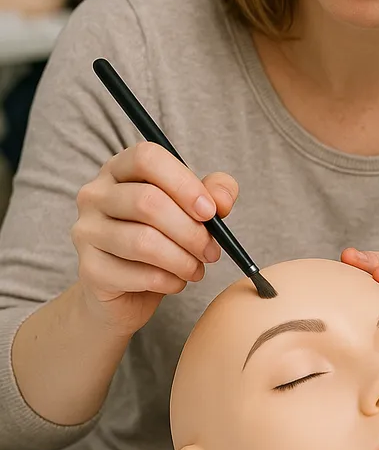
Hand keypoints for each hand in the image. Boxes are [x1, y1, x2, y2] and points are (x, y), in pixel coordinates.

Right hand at [72, 142, 238, 335]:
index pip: (147, 158)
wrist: (125, 291)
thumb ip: (212, 194)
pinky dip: (168, 281)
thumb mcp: (190, 210)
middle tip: (212, 251)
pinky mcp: (88, 269)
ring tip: (196, 269)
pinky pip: (137, 274)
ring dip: (182, 260)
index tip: (210, 211)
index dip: (184, 183)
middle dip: (191, 230)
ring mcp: (86, 231)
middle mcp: (95, 194)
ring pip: (143, 241)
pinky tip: (176, 282)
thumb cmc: (161, 239)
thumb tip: (221, 200)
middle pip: (147, 201)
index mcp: (119, 168)